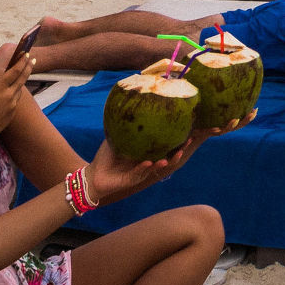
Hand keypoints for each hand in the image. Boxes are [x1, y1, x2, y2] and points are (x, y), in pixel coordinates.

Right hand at [0, 42, 33, 150]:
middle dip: (28, 67)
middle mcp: (8, 97)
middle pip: (22, 78)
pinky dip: (14, 93)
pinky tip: (11, 90)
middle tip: (33, 58)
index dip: (21, 61)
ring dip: (21, 80)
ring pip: (19, 89)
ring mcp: (12, 106)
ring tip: (22, 71)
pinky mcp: (12, 114)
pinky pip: (15, 100)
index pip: (13, 72)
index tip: (26, 53)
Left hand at [87, 127, 205, 204]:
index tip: (190, 129)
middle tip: (189, 141)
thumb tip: (131, 104)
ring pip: (157, 167)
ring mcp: (141, 172)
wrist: (93, 174)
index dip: (178, 139)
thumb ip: (124, 125)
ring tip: (172, 156)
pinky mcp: (132, 180)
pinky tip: (149, 163)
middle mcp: (147, 162)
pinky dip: (145, 168)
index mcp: (146, 152)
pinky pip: (140, 173)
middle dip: (179, 150)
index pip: (165, 145)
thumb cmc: (105, 156)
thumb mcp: (115, 137)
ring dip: (166, 162)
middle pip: (168, 156)